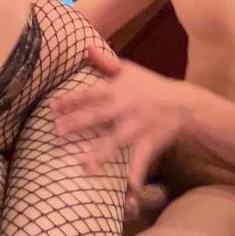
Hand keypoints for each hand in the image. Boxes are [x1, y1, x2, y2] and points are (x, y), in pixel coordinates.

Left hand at [53, 46, 196, 196]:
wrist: (182, 102)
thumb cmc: (150, 85)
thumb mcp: (128, 69)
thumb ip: (105, 61)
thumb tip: (84, 47)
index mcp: (117, 89)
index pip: (90, 94)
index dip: (71, 99)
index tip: (52, 106)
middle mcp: (125, 108)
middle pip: (98, 116)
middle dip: (78, 123)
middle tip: (57, 131)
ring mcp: (137, 127)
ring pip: (116, 141)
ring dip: (100, 153)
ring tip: (83, 165)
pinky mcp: (149, 142)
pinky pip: (141, 160)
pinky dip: (136, 174)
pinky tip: (129, 188)